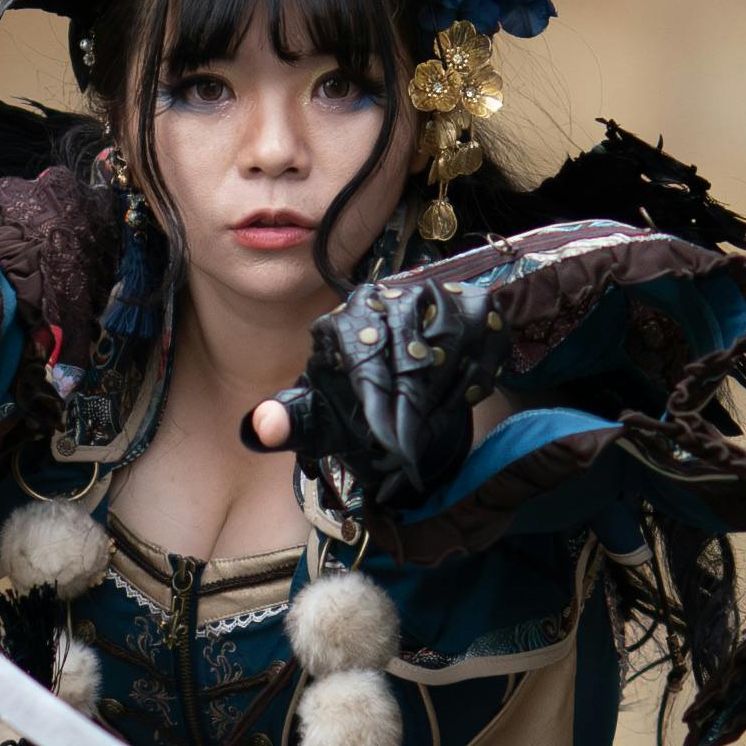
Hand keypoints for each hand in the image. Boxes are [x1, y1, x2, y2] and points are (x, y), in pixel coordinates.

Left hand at [284, 259, 500, 531]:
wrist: (398, 381)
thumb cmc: (352, 401)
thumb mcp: (317, 418)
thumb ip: (288, 423)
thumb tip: (260, 429)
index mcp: (346, 318)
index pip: (367, 360)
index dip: (381, 408)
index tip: (388, 446)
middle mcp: (391, 294)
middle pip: (412, 355)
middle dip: (413, 413)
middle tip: (410, 451)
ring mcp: (436, 293)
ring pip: (452, 349)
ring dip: (445, 398)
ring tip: (429, 429)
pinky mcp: (473, 302)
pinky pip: (485, 342)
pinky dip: (478, 378)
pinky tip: (459, 402)